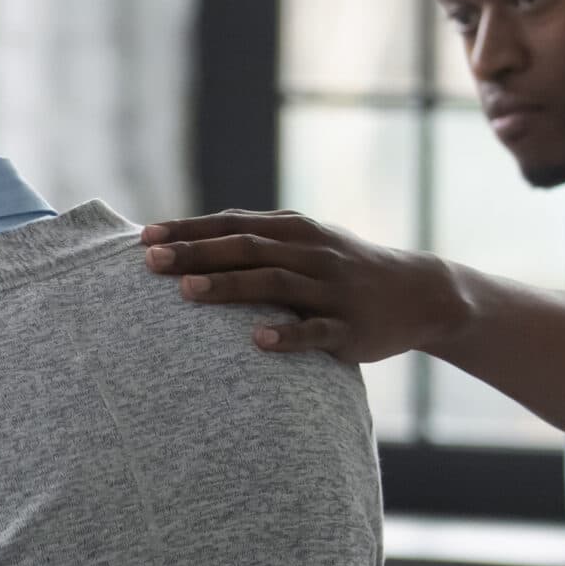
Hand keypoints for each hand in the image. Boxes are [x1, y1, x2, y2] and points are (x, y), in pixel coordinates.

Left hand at [139, 210, 465, 363]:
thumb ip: (256, 240)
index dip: (188, 230)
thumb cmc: (342, 269)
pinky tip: (256, 340)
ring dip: (229, 287)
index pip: (233, 225)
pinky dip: (286, 335)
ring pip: (274, 285)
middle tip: (151, 262)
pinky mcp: (349, 328)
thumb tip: (187, 239)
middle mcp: (311, 254)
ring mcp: (331, 290)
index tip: (144, 237)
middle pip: (247, 250)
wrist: (420, 293)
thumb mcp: (305, 243)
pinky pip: (314, 331)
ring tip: (187, 292)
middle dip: (196, 254)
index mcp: (295, 231)